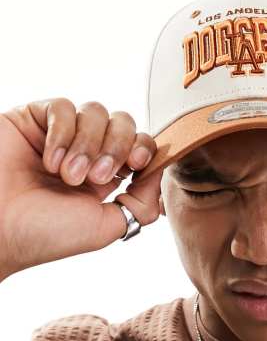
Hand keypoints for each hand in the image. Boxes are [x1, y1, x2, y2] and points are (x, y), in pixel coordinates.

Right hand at [0, 98, 163, 279]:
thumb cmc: (46, 234)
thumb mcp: (108, 225)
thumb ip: (142, 201)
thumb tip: (160, 171)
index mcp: (105, 179)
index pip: (139, 146)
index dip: (145, 148)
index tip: (137, 164)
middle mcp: (85, 153)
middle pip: (124, 123)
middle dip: (117, 147)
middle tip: (95, 177)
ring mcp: (60, 135)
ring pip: (96, 111)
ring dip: (87, 145)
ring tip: (67, 175)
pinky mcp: (33, 119)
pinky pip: (63, 107)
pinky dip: (62, 134)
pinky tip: (48, 160)